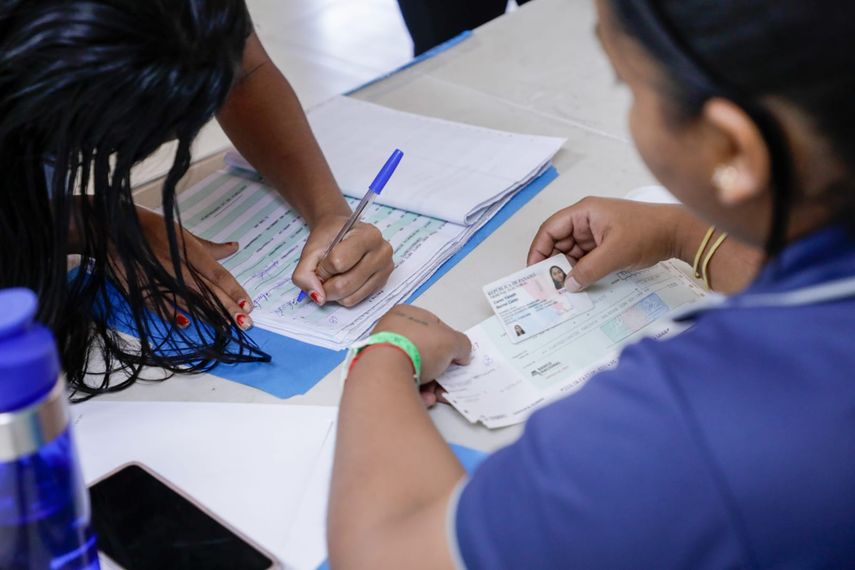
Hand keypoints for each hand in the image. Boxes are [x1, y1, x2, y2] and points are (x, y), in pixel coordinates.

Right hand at [134, 207, 252, 328]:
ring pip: (185, 299)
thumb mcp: (181, 233)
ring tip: (226, 328)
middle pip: (206, 290)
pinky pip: (157, 303)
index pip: (217, 273)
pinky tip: (186, 324)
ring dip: (206, 315)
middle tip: (245, 324)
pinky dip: (170, 314)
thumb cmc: (149, 228)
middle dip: (227, 308)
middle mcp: (175, 264)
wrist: (108, 225)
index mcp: (187, 249)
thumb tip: (235, 247)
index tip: (248, 305)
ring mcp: (156, 276)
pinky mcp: (138, 285)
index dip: (233, 290)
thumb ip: (209, 246)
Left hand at [293, 215, 393, 306]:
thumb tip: (318, 298)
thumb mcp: (310, 250)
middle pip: (344, 284)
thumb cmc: (329, 237)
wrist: (342, 231)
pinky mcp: (384, 282)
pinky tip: (344, 280)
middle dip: (326, 285)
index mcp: (368, 235)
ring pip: (350, 296)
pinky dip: (344, 296)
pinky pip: (357, 300)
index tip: (321, 261)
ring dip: (333, 293)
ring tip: (333, 276)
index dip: (322, 268)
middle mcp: (382, 251)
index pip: (338, 263)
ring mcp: (386, 268)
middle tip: (323, 274)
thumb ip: (305, 274)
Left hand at [371, 305, 471, 382]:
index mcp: (405, 313)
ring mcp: (382, 352)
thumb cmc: (418, 347)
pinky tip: (425, 396)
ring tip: (437, 391)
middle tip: (448, 376)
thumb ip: (462, 344)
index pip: (433, 325)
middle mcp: (390, 330)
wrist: (388, 371)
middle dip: (439, 367)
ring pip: (413, 368)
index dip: (448, 341)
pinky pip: (402, 381)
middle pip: (424, 349)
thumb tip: (461, 353)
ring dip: (430, 382)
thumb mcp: (452, 341)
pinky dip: (416, 390)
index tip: (456, 354)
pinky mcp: (378, 372)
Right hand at [527, 197, 686, 290]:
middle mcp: (586, 221)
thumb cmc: (648, 232)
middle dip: (553, 263)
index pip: (551, 229)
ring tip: (563, 289)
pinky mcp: (604, 245)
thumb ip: (588, 270)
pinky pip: (585, 259)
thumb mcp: (615, 253)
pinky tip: (578, 285)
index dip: (539, 249)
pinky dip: (580, 271)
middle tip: (548, 285)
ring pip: (571, 253)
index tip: (534, 270)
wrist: (678, 233)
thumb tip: (568, 284)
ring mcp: (595, 233)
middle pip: (558, 242)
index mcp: (584, 212)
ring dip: (567, 269)